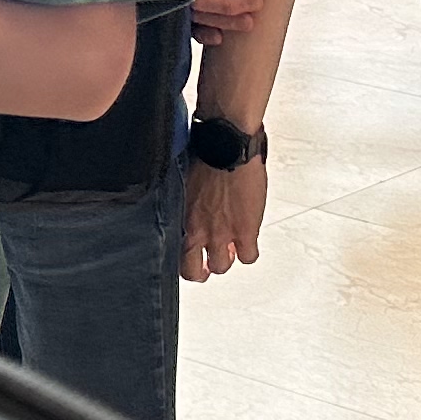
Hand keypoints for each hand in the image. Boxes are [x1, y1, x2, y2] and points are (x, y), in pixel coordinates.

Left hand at [184, 153, 266, 279]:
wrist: (228, 148)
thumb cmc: (206, 156)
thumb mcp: (184, 184)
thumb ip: (186, 204)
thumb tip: (187, 208)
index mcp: (180, 218)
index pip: (172, 253)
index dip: (181, 259)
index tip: (186, 258)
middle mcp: (197, 231)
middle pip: (193, 270)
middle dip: (200, 270)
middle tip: (207, 264)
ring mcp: (222, 234)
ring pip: (221, 266)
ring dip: (226, 259)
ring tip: (230, 249)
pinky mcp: (246, 231)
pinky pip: (248, 257)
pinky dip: (248, 253)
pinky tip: (248, 242)